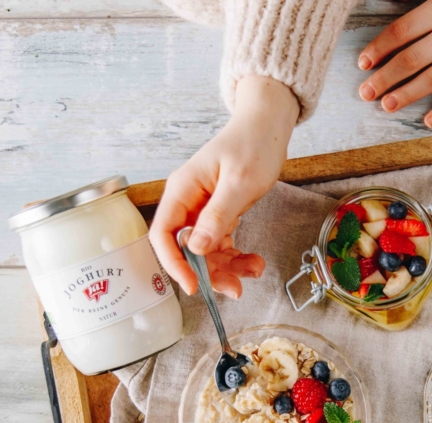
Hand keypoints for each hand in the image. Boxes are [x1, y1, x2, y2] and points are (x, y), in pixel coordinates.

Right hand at [151, 76, 299, 298]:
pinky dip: (236, 257)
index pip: (164, 234)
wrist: (267, 126)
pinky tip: (254, 261)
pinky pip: (220, 244)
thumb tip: (197, 248)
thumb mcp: (239, 182)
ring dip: (226, 267)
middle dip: (208, 272)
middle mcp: (187, 202)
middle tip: (234, 288)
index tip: (193, 285)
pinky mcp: (218, 214)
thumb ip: (217, 216)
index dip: (174, 263)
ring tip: (253, 270)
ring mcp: (202, 210)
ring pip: (205, 252)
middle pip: (186, 249)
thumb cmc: (253, 144)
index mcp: (182, 190)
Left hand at [358, 0, 431, 127]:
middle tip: (364, 93)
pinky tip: (429, 121)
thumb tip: (411, 9)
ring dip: (405, 94)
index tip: (364, 62)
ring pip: (430, 79)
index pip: (401, 31)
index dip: (379, 49)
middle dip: (383, 78)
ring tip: (386, 106)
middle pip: (409, 60)